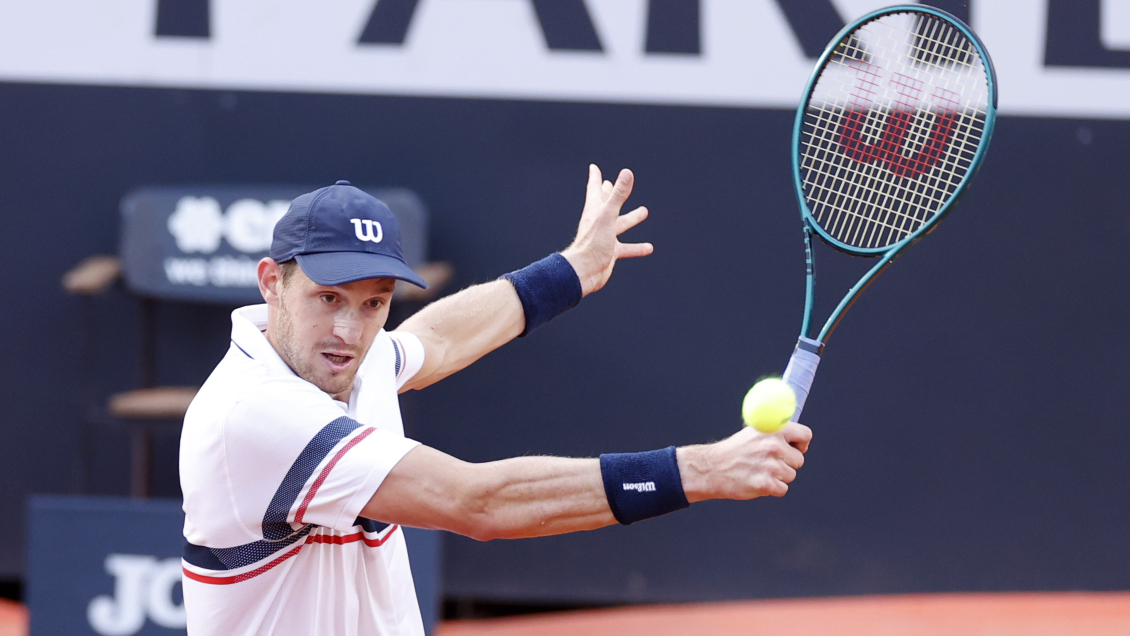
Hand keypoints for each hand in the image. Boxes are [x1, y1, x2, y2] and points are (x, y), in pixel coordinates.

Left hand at [561, 165, 653, 295]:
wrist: (584, 272)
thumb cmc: (592, 244)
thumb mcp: (608, 216)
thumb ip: (618, 195)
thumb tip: (627, 173)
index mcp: (595, 211)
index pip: (595, 189)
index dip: (595, 178)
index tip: (594, 167)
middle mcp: (599, 223)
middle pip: (607, 204)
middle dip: (611, 194)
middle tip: (613, 184)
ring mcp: (604, 238)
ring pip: (620, 225)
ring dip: (631, 218)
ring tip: (644, 211)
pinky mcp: (610, 253)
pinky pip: (626, 248)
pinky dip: (637, 247)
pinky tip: (648, 248)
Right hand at [677, 422, 812, 501]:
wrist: (712, 468)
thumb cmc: (734, 451)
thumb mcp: (754, 432)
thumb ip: (776, 433)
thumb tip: (798, 439)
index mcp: (773, 429)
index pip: (805, 435)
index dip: (801, 444)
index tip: (795, 449)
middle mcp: (774, 446)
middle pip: (799, 460)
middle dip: (787, 463)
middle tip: (768, 463)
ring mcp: (771, 466)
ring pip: (790, 475)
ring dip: (778, 476)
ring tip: (759, 471)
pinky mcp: (766, 484)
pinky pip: (782, 489)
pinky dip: (772, 489)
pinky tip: (757, 481)